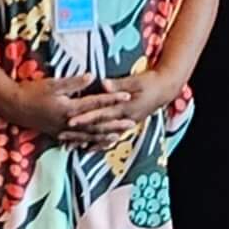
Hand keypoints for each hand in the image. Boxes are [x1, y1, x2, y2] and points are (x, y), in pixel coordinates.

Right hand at [3, 73, 135, 148]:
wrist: (13, 107)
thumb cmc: (32, 92)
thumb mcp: (53, 84)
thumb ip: (74, 82)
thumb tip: (93, 76)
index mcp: (69, 108)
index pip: (96, 103)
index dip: (112, 99)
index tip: (127, 96)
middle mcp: (69, 123)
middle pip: (96, 124)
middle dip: (115, 123)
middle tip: (131, 122)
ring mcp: (63, 131)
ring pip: (88, 136)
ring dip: (104, 136)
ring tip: (118, 136)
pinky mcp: (57, 135)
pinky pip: (77, 141)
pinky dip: (88, 143)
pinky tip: (96, 144)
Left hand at [63, 66, 181, 139]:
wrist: (165, 89)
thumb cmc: (150, 82)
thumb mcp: (136, 81)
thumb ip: (119, 84)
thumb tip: (104, 84)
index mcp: (125, 107)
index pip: (101, 113)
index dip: (85, 118)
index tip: (70, 121)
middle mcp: (125, 118)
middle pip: (99, 127)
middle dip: (81, 133)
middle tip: (63, 137)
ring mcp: (126, 123)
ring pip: (104, 136)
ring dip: (87, 141)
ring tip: (70, 147)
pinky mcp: (127, 123)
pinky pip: (112, 137)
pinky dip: (100, 143)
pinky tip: (89, 148)